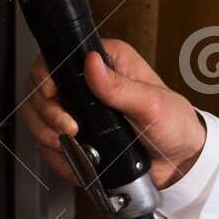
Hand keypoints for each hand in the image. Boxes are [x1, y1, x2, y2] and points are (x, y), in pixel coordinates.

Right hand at [18, 41, 208, 191]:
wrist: (179, 161)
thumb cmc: (175, 124)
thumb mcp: (152, 104)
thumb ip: (121, 87)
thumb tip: (92, 63)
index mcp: (109, 62)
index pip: (59, 57)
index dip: (45, 76)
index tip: (51, 95)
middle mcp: (89, 82)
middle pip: (40, 89)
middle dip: (47, 113)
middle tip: (68, 129)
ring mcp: (80, 109)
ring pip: (38, 117)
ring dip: (46, 134)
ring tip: (70, 145)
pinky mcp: (77, 135)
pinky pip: (50, 144)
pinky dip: (56, 156)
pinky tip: (76, 161)